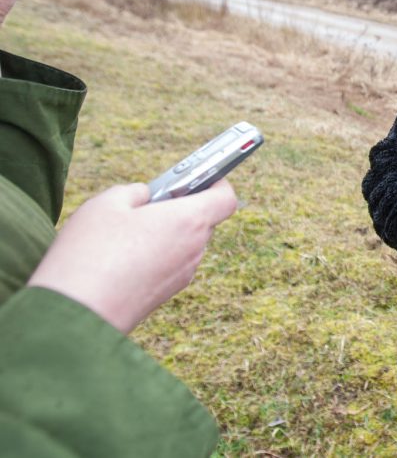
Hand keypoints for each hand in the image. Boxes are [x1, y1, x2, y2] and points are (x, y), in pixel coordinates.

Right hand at [28, 180, 237, 333]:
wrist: (77, 313)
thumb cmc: (92, 252)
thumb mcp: (107, 204)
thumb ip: (134, 192)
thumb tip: (145, 196)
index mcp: (189, 222)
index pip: (226, 199)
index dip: (217, 184)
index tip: (196, 177)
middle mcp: (193, 250)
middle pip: (201, 221)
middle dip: (180, 207)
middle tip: (149, 201)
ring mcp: (181, 276)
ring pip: (183, 244)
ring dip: (165, 232)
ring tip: (127, 228)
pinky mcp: (164, 295)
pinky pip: (169, 265)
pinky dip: (155, 255)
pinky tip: (121, 254)